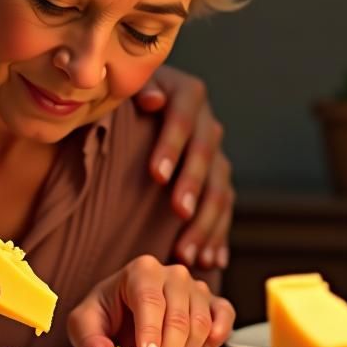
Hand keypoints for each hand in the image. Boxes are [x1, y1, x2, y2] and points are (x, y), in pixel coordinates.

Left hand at [66, 255, 234, 346]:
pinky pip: (225, 317)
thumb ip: (89, 337)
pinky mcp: (213, 301)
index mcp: (141, 270)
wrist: (125, 309)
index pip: (150, 301)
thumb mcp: (84, 322)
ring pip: (200, 323)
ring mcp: (195, 286)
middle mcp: (172, 273)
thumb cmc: (107, 313)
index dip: (150, 333)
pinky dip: (217, 336)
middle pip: (178, 316)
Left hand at [134, 65, 234, 269]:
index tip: (156, 174)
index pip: (182, 120)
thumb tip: (151, 99)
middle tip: (179, 212)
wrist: (137, 99)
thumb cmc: (124, 94)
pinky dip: (217, 236)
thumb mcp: (127, 84)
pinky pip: (223, 210)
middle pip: (205, 157)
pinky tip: (212, 261)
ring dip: (207, 222)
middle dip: (193, 186)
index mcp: (186, 94)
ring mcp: (215, 153)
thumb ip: (138, 89)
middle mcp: (207, 122)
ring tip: (189, 252)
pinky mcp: (216, 179)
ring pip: (219, 189)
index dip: (171, 147)